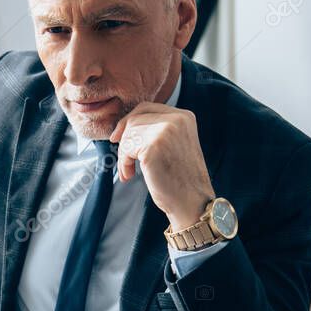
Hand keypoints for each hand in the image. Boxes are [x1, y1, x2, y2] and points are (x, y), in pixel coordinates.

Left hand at [109, 103, 213, 231]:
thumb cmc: (181, 178)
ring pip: (128, 133)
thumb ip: (158, 129)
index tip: (117, 137)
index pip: (146, 107)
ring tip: (130, 171)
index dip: (128, 121)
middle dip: (125, 140)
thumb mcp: (175, 144)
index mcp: (184, 116)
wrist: (192, 202)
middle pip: (134, 119)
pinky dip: (123, 163)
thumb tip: (125, 125)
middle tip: (125, 161)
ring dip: (124, 154)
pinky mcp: (153, 147)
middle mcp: (177, 119)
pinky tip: (130, 175)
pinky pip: (126, 148)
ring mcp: (165, 131)